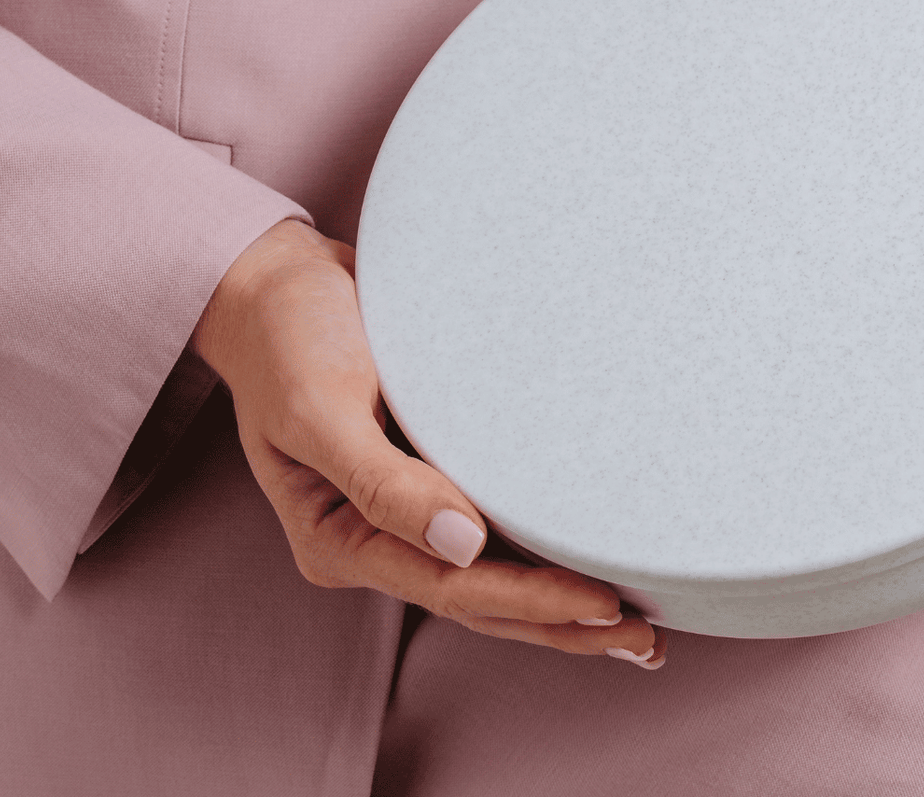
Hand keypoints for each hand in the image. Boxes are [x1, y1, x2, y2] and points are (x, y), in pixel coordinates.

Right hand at [192, 219, 666, 667]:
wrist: (278, 282)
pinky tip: (591, 554)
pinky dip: (542, 545)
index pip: (451, 588)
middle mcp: (376, 537)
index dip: (531, 602)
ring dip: (559, 600)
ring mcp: (405, 509)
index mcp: (340, 539)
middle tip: (644, 640)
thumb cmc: (289, 338)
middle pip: (481, 600)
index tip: (602, 606)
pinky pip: (495, 523)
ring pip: (494, 573)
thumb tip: (465, 547)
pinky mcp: (430, 471)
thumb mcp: (320, 408)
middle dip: (561, 625)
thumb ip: (383, 483)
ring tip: (635, 626)